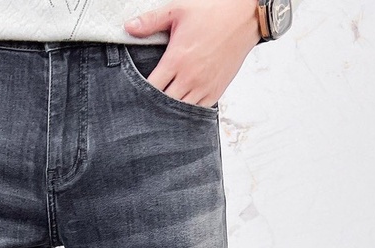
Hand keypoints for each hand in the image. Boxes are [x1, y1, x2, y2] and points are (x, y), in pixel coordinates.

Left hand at [125, 0, 262, 106]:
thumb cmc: (212, 11)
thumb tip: (128, 28)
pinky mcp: (217, 91)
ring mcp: (204, 87)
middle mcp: (190, 78)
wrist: (246, 16)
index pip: (151, 87)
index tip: (135, 92)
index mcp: (177, 59)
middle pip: (163, 104)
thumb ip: (151, 21)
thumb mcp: (178, 10)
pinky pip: (198, 111)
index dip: (141, 92)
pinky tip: (182, 105)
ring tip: (162, 106)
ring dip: (170, 110)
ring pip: (180, 111)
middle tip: (146, 103)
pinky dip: (188, 111)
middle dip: (153, 104)